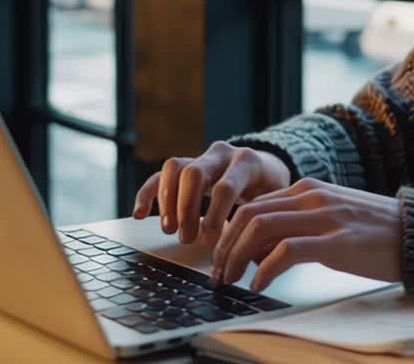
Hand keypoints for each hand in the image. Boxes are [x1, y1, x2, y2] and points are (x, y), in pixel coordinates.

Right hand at [132, 141, 291, 244]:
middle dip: (187, 209)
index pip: (225, 186)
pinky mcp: (187, 165)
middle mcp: (223, 154)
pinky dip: (148, 193)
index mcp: (248, 163)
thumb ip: (262, 223)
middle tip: (187, 238)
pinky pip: (161, 174)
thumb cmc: (271, 192)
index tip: (209, 241)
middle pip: (195, 174)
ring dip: (168, 202)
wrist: (268, 168)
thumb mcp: (274, 204)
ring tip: (169, 229)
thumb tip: (251, 258)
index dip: (215, 216)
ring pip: (175, 169)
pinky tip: (139, 214)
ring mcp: (203, 157)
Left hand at [210, 178, 401, 291]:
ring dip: (236, 257)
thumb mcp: (331, 216)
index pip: (253, 205)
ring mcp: (323, 217)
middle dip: (225, 246)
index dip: (230, 234)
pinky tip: (259, 284)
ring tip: (231, 280)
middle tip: (218, 273)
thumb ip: (299, 224)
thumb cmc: (375, 231)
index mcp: (307, 189)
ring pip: (259, 228)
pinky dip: (264, 269)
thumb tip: (261, 250)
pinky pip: (286, 251)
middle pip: (248, 215)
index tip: (221, 258)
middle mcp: (311, 197)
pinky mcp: (335, 241)